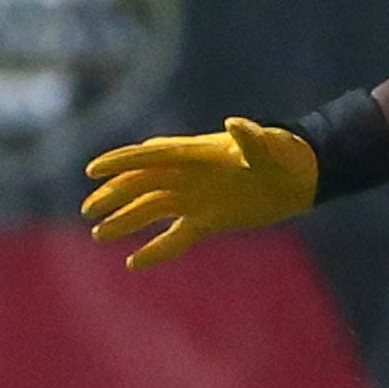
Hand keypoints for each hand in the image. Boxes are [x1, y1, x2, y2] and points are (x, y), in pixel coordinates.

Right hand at [80, 117, 318, 270]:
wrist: (299, 177)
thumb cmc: (284, 154)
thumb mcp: (270, 147)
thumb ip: (251, 138)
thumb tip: (236, 124)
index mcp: (195, 154)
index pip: (150, 156)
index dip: (120, 163)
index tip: (93, 170)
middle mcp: (188, 175)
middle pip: (141, 184)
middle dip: (113, 195)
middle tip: (88, 211)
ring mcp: (195, 198)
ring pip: (150, 209)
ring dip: (125, 220)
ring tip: (98, 234)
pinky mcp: (207, 219)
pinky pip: (175, 237)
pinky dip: (156, 249)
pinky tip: (134, 263)